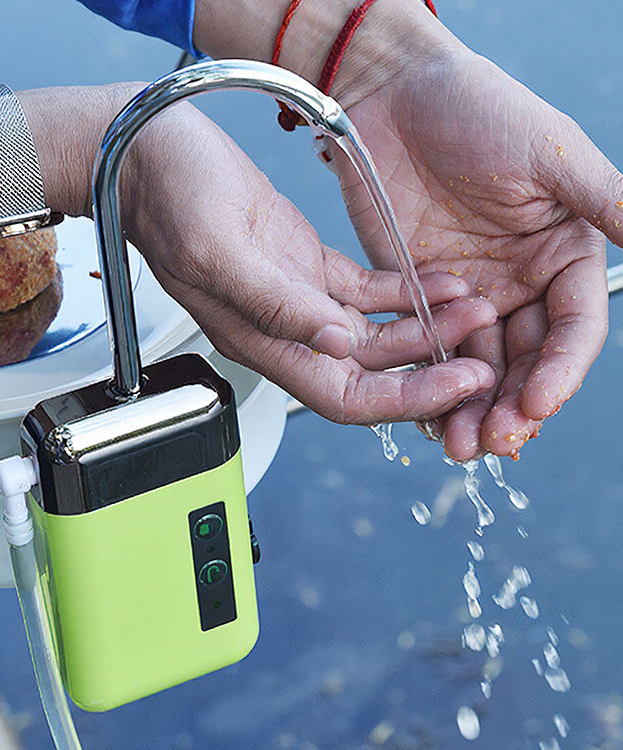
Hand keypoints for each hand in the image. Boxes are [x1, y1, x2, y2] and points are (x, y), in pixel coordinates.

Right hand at [119, 101, 498, 422]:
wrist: (149, 156)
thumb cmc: (169, 200)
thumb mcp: (219, 253)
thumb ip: (277, 307)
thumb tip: (337, 345)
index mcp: (262, 340)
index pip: (344, 397)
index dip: (404, 399)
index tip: (458, 383)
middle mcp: (286, 328)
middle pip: (369, 371)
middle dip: (430, 365)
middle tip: (484, 348)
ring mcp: (299, 297)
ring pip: (375, 333)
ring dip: (426, 326)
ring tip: (475, 306)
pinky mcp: (306, 263)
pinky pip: (366, 290)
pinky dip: (405, 290)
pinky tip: (439, 281)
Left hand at [330, 40, 616, 458]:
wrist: (393, 97)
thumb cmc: (476, 111)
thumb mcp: (550, 156)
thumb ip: (606, 206)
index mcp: (561, 254)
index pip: (573, 328)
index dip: (560, 370)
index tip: (537, 402)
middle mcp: (517, 282)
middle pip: (523, 359)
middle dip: (511, 404)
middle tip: (492, 443)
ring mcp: (465, 293)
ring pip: (474, 364)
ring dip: (468, 407)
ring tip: (457, 446)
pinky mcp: (414, 295)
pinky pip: (426, 348)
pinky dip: (426, 381)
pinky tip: (421, 415)